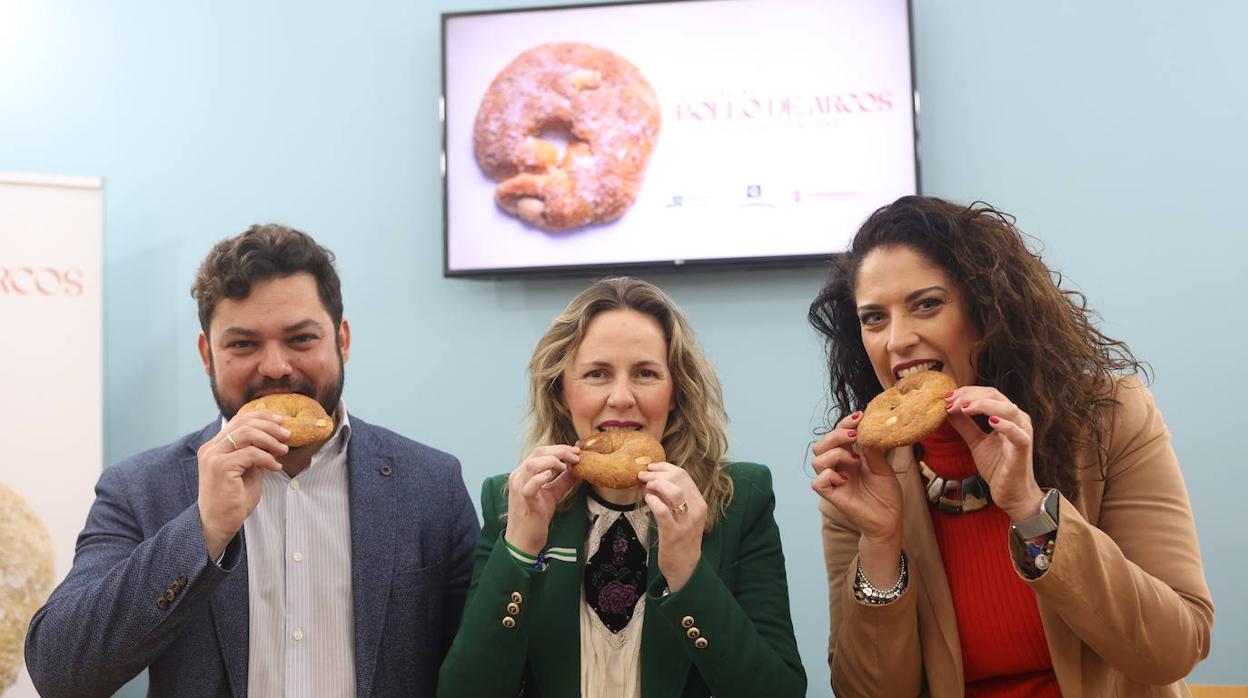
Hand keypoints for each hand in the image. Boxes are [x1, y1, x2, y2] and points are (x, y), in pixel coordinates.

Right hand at [198, 413, 288, 559]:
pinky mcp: (221, 467)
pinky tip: (276, 467)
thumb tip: (274, 440)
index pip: (238, 420)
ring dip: (270, 440)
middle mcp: (211, 448)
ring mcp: (214, 456)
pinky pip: (251, 454)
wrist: (217, 524)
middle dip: (270, 426)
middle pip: (243, 422)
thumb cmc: (233, 501)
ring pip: (247, 434)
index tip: (281, 421)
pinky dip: (267, 458)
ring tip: (284, 451)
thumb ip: (254, 454)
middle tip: (287, 435)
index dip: (261, 416)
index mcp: (215, 446)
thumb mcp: (247, 471)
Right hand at [504, 445, 580, 555]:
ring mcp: (519, 487)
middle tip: (576, 456)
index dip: (560, 448)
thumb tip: (578, 469)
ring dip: (553, 461)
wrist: (524, 540)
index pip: (540, 452)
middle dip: (560, 451)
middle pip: (538, 452)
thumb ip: (563, 480)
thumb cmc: (535, 517)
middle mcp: (518, 476)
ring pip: (533, 464)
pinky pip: (530, 485)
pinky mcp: (524, 500)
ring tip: (566, 467)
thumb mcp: (552, 494)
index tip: (576, 451)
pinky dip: (540, 477)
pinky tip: (551, 475)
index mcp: (523, 473)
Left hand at [637, 462, 705, 591]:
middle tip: (643, 475)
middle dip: (657, 473)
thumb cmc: (681, 537)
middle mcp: (696, 509)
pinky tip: (647, 500)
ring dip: (656, 484)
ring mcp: (686, 521)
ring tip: (645, 487)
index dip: (665, 467)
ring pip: (674, 492)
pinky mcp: (673, 533)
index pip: (684, 475)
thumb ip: (672, 497)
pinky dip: (653, 501)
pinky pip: (663, 511)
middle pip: (678, 479)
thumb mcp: (683, 514)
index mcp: (699, 502)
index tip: (651, 467)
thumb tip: (652, 480)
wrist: (685, 566)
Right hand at [810, 411, 902, 543]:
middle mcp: (838, 467)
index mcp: (849, 456)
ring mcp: (833, 481)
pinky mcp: (832, 495)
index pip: (837, 434)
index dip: (844, 423)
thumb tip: (867, 427)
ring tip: (855, 461)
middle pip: (821, 444)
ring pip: (817, 460)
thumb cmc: (886, 495)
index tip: (859, 417)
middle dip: (836, 435)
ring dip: (835, 454)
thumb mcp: (883, 467)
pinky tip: (846, 479)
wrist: (889, 519)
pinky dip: (830, 476)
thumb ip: (872, 449)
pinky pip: (818, 482)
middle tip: (854, 437)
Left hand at [944, 386, 1043, 520]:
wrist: (1010, 493)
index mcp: (1007, 416)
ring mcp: (1023, 432)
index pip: (987, 394)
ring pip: (1008, 409)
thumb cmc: (997, 467)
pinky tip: (990, 421)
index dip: (966, 392)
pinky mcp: (1024, 448)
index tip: (947, 397)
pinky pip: (1017, 433)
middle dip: (970, 395)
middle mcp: (1018, 420)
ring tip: (964, 408)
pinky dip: (1005, 425)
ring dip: (983, 405)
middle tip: (950, 401)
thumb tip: (948, 409)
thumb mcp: (976, 442)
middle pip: (995, 395)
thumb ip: (964, 425)